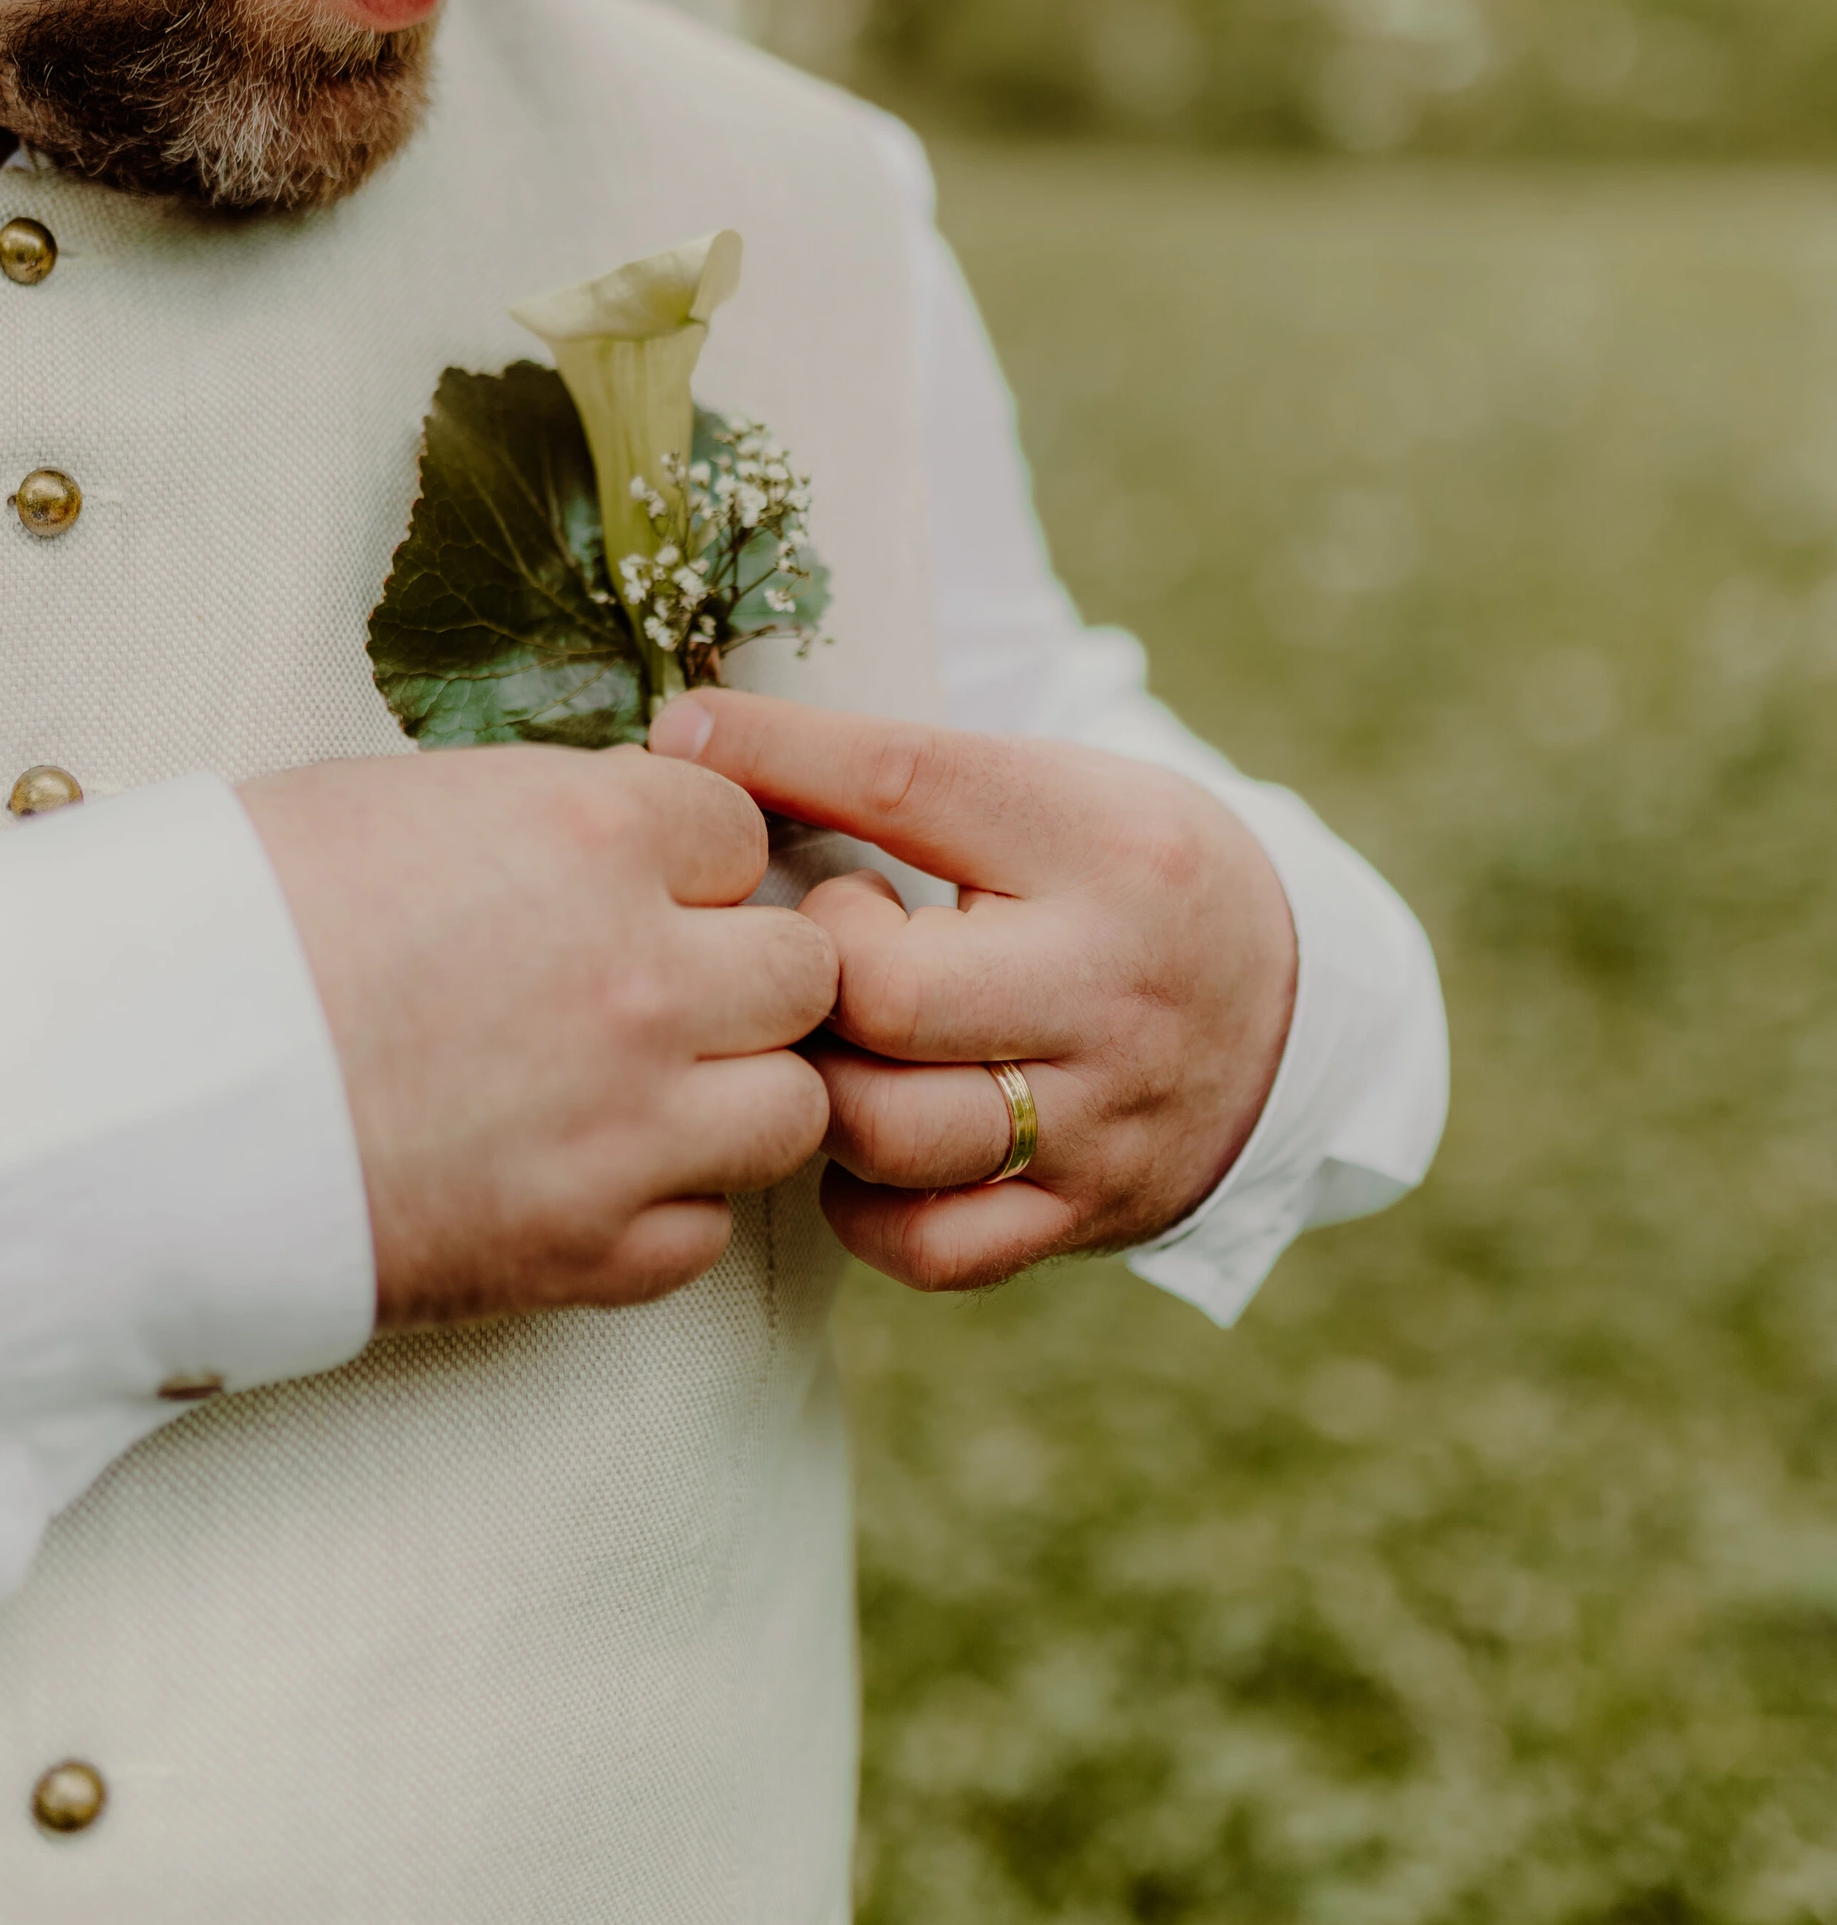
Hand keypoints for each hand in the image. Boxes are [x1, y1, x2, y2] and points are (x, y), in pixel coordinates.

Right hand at [240, 745, 835, 1324]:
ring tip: (649, 1088)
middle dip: (750, 973)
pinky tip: (588, 1173)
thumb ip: (556, 820)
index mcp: (593, 836)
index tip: (650, 890)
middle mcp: (639, 976)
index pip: (746, 834)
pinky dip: (667, 1205)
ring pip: (794, 1107)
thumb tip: (630, 838)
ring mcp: (625, 1122)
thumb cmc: (243, 920)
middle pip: (805, 970)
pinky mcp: (584, 1249)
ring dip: (737, 1093)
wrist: (135, 1095)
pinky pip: (707, 1229)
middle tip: (673, 989)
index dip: (698, 864)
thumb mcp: (408, 805)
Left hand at [648, 695, 1296, 1290]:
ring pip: (891, 1133)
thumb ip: (893, 775)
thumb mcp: (1052, 788)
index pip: (912, 786)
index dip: (781, 757)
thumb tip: (692, 739)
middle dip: (813, 965)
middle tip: (826, 940)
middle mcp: (1113, 987)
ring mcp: (1105, 1117)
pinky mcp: (1090, 1213)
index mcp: (1106, 846)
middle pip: (886, 996)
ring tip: (844, 1037)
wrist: (1290, 999)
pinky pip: (929, 1243)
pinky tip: (865, 1133)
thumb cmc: (1122, 871)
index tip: (689, 734)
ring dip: (823, 1081)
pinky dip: (863, 1199)